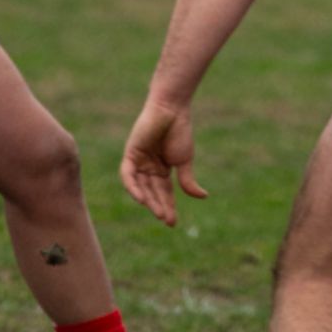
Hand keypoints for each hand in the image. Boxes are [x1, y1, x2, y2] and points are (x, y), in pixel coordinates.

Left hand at [120, 96, 204, 223]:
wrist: (172, 109)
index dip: (168, 206)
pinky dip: (133, 187)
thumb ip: (188, 181)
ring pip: (141, 187)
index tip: (173, 223)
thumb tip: (203, 197)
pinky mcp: (130, 154)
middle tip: (167, 220)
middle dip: (159, 206)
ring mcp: (139, 162)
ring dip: (149, 201)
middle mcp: (149, 168)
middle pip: (152, 193)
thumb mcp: (184, 160)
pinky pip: (128, 175)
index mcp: (162, 169)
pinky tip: (142, 199)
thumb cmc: (180, 131)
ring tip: (158, 212)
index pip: (164, 193)